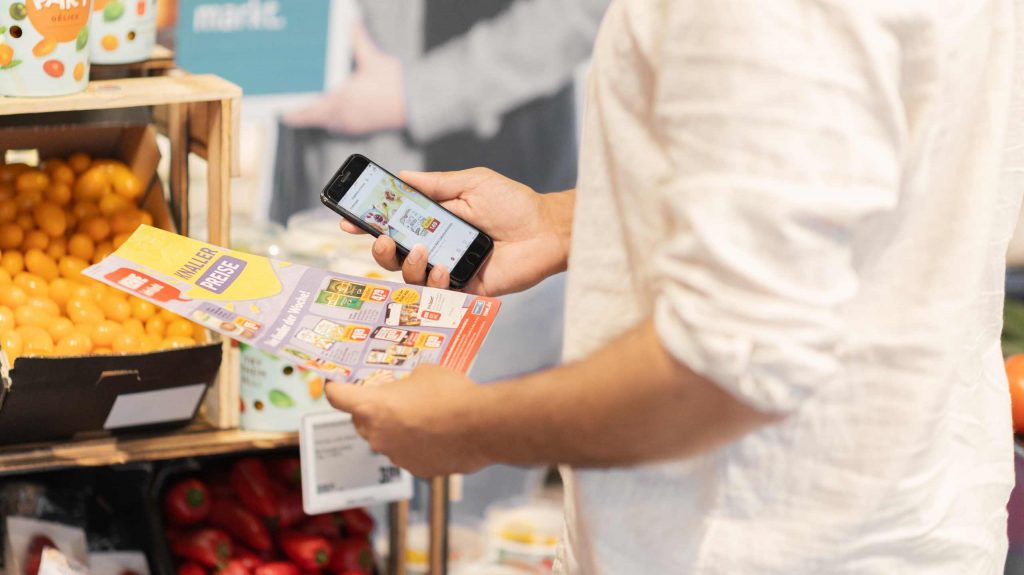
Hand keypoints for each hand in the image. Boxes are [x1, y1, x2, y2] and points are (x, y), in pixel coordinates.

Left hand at [285, 22, 405, 133]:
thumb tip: (352, 19)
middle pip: (316, 119)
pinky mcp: (363, 128)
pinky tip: (334, 118)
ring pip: (329, 124)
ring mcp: (354, 123)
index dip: (296, 114)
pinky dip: (335, 123)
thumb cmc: (395, 83)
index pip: (311, 110)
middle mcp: (345, 113)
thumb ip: (358, 38)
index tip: (284, 114)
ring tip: (309, 114)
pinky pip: (342, 128)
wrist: (415, 102)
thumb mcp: (373, 57)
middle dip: (304, 116)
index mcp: (342, 97)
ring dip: (319, 119)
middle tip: (291, 115)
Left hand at [325, 365, 488, 477]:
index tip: (335, 383)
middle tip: (390, 398)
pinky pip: (409, 454)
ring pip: (387, 440)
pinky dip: (417, 446)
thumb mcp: (425, 372)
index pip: (337, 397)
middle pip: (361, 422)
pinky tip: (438, 435)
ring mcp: (396, 456)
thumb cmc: (450, 393)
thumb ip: (407, 382)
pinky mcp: (417, 470)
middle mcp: (377, 436)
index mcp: (371, 407)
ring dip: (397, 429)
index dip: (335, 387)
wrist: (481, 425)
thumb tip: (411, 386)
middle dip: (371, 410)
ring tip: (423, 416)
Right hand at [341, 168, 571, 295]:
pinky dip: (435, 280)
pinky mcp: (465, 289)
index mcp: (435, 220)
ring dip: (406, 264)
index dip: (368, 224)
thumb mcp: (471, 183)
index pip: (393, 224)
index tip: (347, 220)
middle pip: (393, 254)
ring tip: (421, 251)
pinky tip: (446, 268)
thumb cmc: (514, 204)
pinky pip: (437, 292)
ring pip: (409, 276)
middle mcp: (437, 246)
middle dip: (379, 248)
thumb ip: (435, 183)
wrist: (547, 230)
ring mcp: (449, 269)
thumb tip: (400, 176)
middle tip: (380, 238)